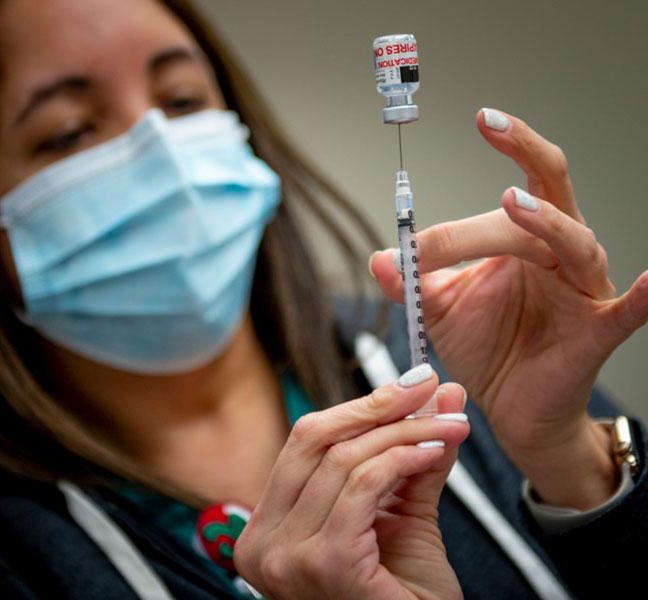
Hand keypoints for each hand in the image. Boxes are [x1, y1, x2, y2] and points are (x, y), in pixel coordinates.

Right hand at [233, 367, 469, 599]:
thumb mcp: (403, 517)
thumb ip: (413, 457)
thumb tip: (435, 396)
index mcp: (270, 529)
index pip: (305, 444)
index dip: (358, 406)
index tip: (408, 384)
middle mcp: (263, 543)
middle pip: (314, 440)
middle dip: (378, 405)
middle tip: (426, 385)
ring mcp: (286, 555)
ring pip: (343, 460)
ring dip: (404, 432)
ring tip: (447, 424)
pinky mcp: (322, 563)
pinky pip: (363, 485)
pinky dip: (403, 458)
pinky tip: (434, 450)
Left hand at [369, 108, 647, 507]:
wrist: (512, 406)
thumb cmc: (487, 348)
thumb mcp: (438, 310)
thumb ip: (413, 282)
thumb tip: (379, 257)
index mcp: (521, 241)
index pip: (496, 207)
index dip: (452, 224)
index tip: (410, 243)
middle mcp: (557, 253)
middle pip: (550, 190)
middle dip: (521, 154)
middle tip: (490, 123)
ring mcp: (582, 289)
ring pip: (573, 241)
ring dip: (544, 220)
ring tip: (511, 202)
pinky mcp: (597, 332)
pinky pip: (628, 311)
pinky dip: (644, 295)